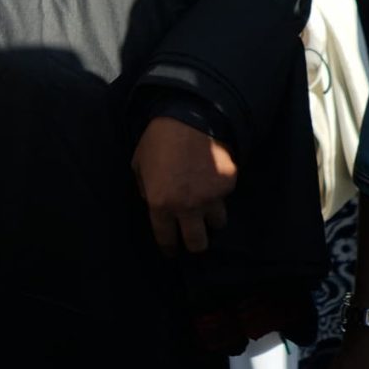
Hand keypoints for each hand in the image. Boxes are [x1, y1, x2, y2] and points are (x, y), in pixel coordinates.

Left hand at [131, 112, 236, 252]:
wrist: (189, 117)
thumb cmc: (158, 140)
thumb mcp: (139, 164)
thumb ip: (145, 188)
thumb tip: (152, 202)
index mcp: (160, 203)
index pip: (166, 238)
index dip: (168, 248)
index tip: (171, 251)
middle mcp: (187, 206)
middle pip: (197, 243)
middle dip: (194, 244)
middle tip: (193, 238)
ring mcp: (211, 197)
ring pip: (217, 223)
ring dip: (211, 219)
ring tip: (206, 207)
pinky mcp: (228, 185)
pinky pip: (225, 197)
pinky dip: (219, 193)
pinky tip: (212, 179)